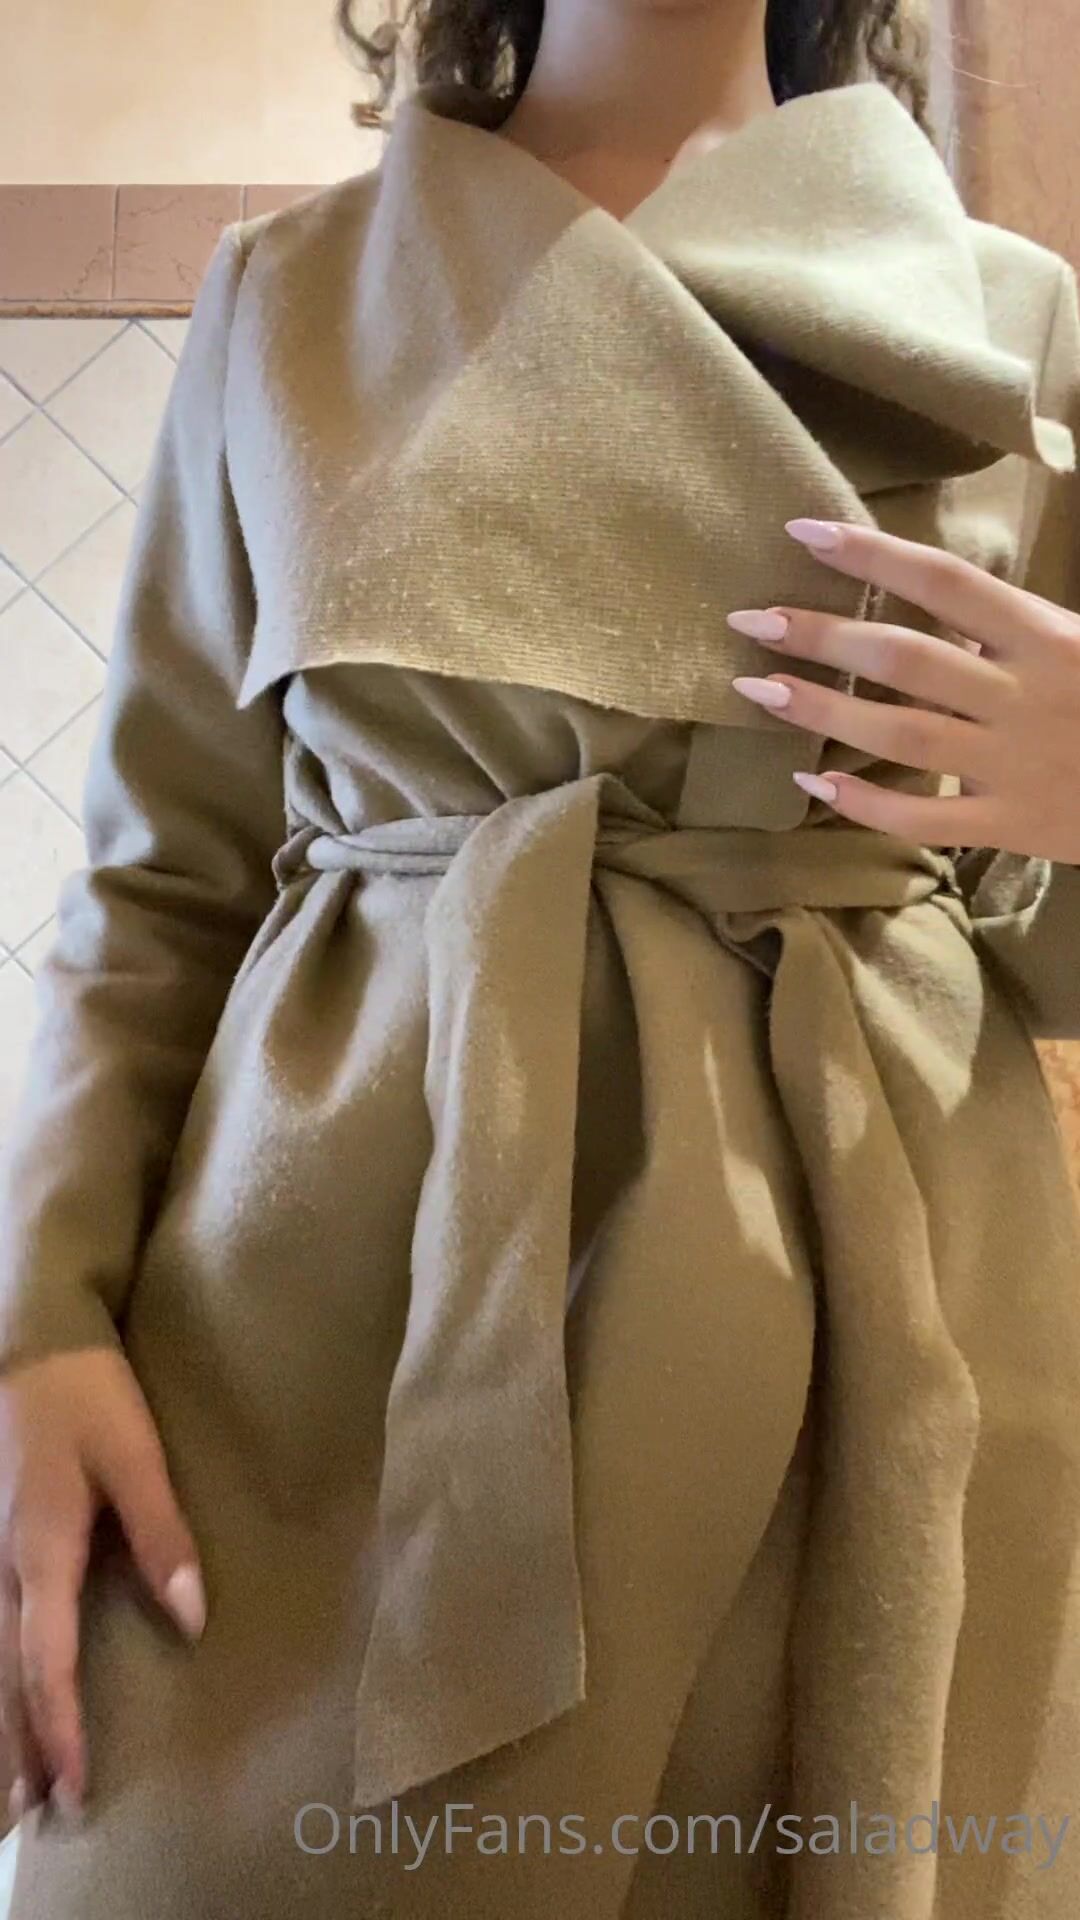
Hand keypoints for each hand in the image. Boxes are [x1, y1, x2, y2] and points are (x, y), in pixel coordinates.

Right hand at [0, 1349, 205, 1822]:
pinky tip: (5, 1696)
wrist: (32, 1339)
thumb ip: (163, 1536)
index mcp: (41, 1549)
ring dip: (1, 1719)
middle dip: (19, 1745)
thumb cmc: (88, 1396)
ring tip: (13, 1784)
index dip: (60, 1726)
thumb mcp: (137, 1457)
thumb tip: (192, 1619)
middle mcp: (3, 1562)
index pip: (47, 1660)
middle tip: (36, 1812)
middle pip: (5, 1673)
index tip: (73, 1783)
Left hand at [726, 518, 1079, 863]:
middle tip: (749, 620)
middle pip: (904, 656)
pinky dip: (865, 801)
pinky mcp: (1013, 825)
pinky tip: (812, 782)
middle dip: (821, 635)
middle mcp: (1025, 694)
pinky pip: (925, 815)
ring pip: (900, 733)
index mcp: (1049, 634)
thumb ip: (1016, 624)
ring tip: (759, 689)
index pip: (945, 582)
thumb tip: (937, 596)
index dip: (872, 556)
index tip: (804, 534)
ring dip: (822, 710)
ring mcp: (1015, 763)